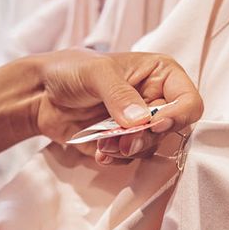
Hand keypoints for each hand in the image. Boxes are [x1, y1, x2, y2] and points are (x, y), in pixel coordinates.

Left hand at [30, 49, 203, 165]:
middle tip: (123, 140)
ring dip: (128, 149)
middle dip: (146, 138)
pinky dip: (116, 158)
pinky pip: (131, 159)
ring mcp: (140, 123)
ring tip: (103, 143)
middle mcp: (156, 99)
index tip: (154, 124)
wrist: (39, 94)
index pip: (189, 102)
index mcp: (160, 74)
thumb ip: (120, 95)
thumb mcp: (96, 73)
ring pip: (151, 147)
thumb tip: (142, 120)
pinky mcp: (123, 142)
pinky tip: (98, 150)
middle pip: (172, 131)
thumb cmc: (70, 70)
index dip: (177, 116)